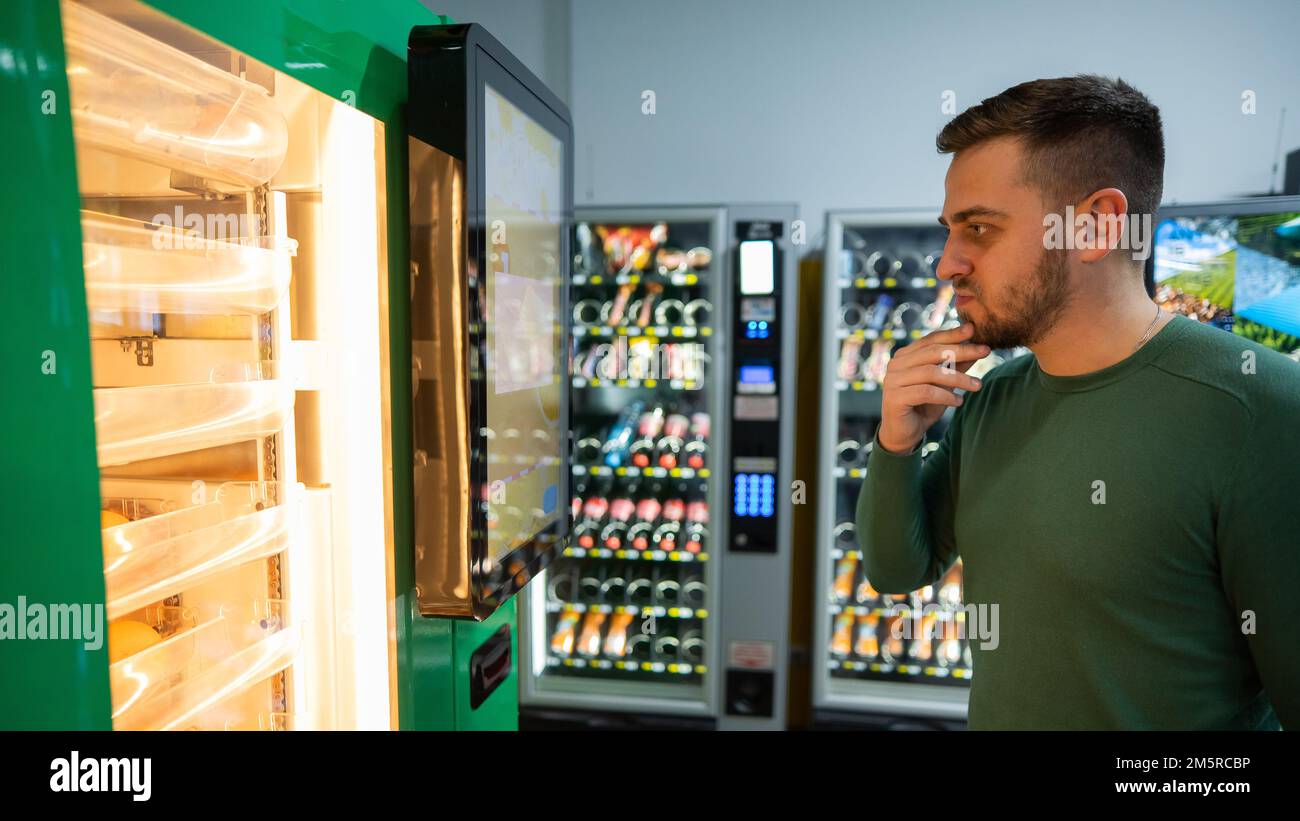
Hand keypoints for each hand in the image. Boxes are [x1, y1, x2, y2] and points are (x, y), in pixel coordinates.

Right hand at [877, 323, 988, 454]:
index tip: (974, 330)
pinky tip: (959, 401)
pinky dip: (946, 396)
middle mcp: (896, 365)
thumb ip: (955, 366)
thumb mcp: (943, 384)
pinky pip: (926, 392)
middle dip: (962, 351)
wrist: (903, 434)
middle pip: (933, 352)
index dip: (952, 334)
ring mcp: (893, 381)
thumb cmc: (923, 406)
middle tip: (985, 352)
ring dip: (958, 378)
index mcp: (905, 356)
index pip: (931, 340)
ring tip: (978, 385)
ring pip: (931, 372)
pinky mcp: (895, 398)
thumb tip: (976, 347)